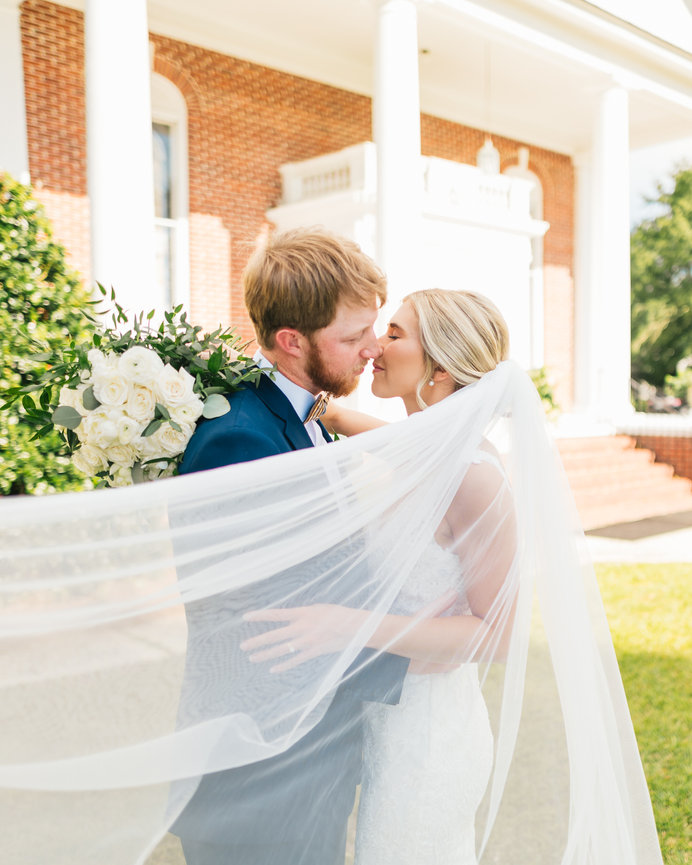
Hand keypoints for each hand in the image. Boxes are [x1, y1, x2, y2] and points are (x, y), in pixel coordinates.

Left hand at [240, 604, 368, 672]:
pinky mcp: (313, 652)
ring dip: (265, 654)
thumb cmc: (338, 614)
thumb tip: (289, 618)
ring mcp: (307, 642)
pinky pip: (295, 661)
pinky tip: (273, 669)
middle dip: (257, 641)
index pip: (276, 614)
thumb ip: (302, 614)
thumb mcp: (318, 608)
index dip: (260, 616)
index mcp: (303, 613)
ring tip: (252, 657)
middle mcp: (302, 628)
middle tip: (242, 646)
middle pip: (274, 635)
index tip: (245, 617)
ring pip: (281, 650)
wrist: (356, 627)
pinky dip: (283, 665)